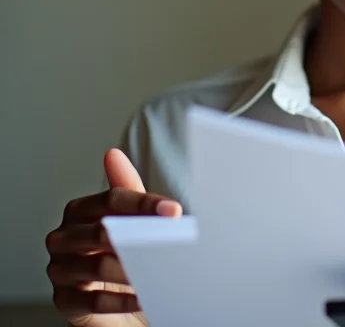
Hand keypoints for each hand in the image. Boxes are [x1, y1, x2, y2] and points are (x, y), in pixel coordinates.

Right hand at [45, 148, 182, 326]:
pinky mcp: (64, 300)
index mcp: (80, 210)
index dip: (145, 204)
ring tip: (160, 272)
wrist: (113, 300)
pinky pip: (94, 301)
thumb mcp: (129, 217)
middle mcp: (64, 237)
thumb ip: (127, 189)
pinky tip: (144, 296)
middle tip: (168, 243)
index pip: (112, 199)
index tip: (174, 210)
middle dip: (140, 237)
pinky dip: (123, 300)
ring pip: (99, 267)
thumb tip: (112, 154)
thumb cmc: (120, 250)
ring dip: (133, 271)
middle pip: (103, 232)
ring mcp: (60, 269)